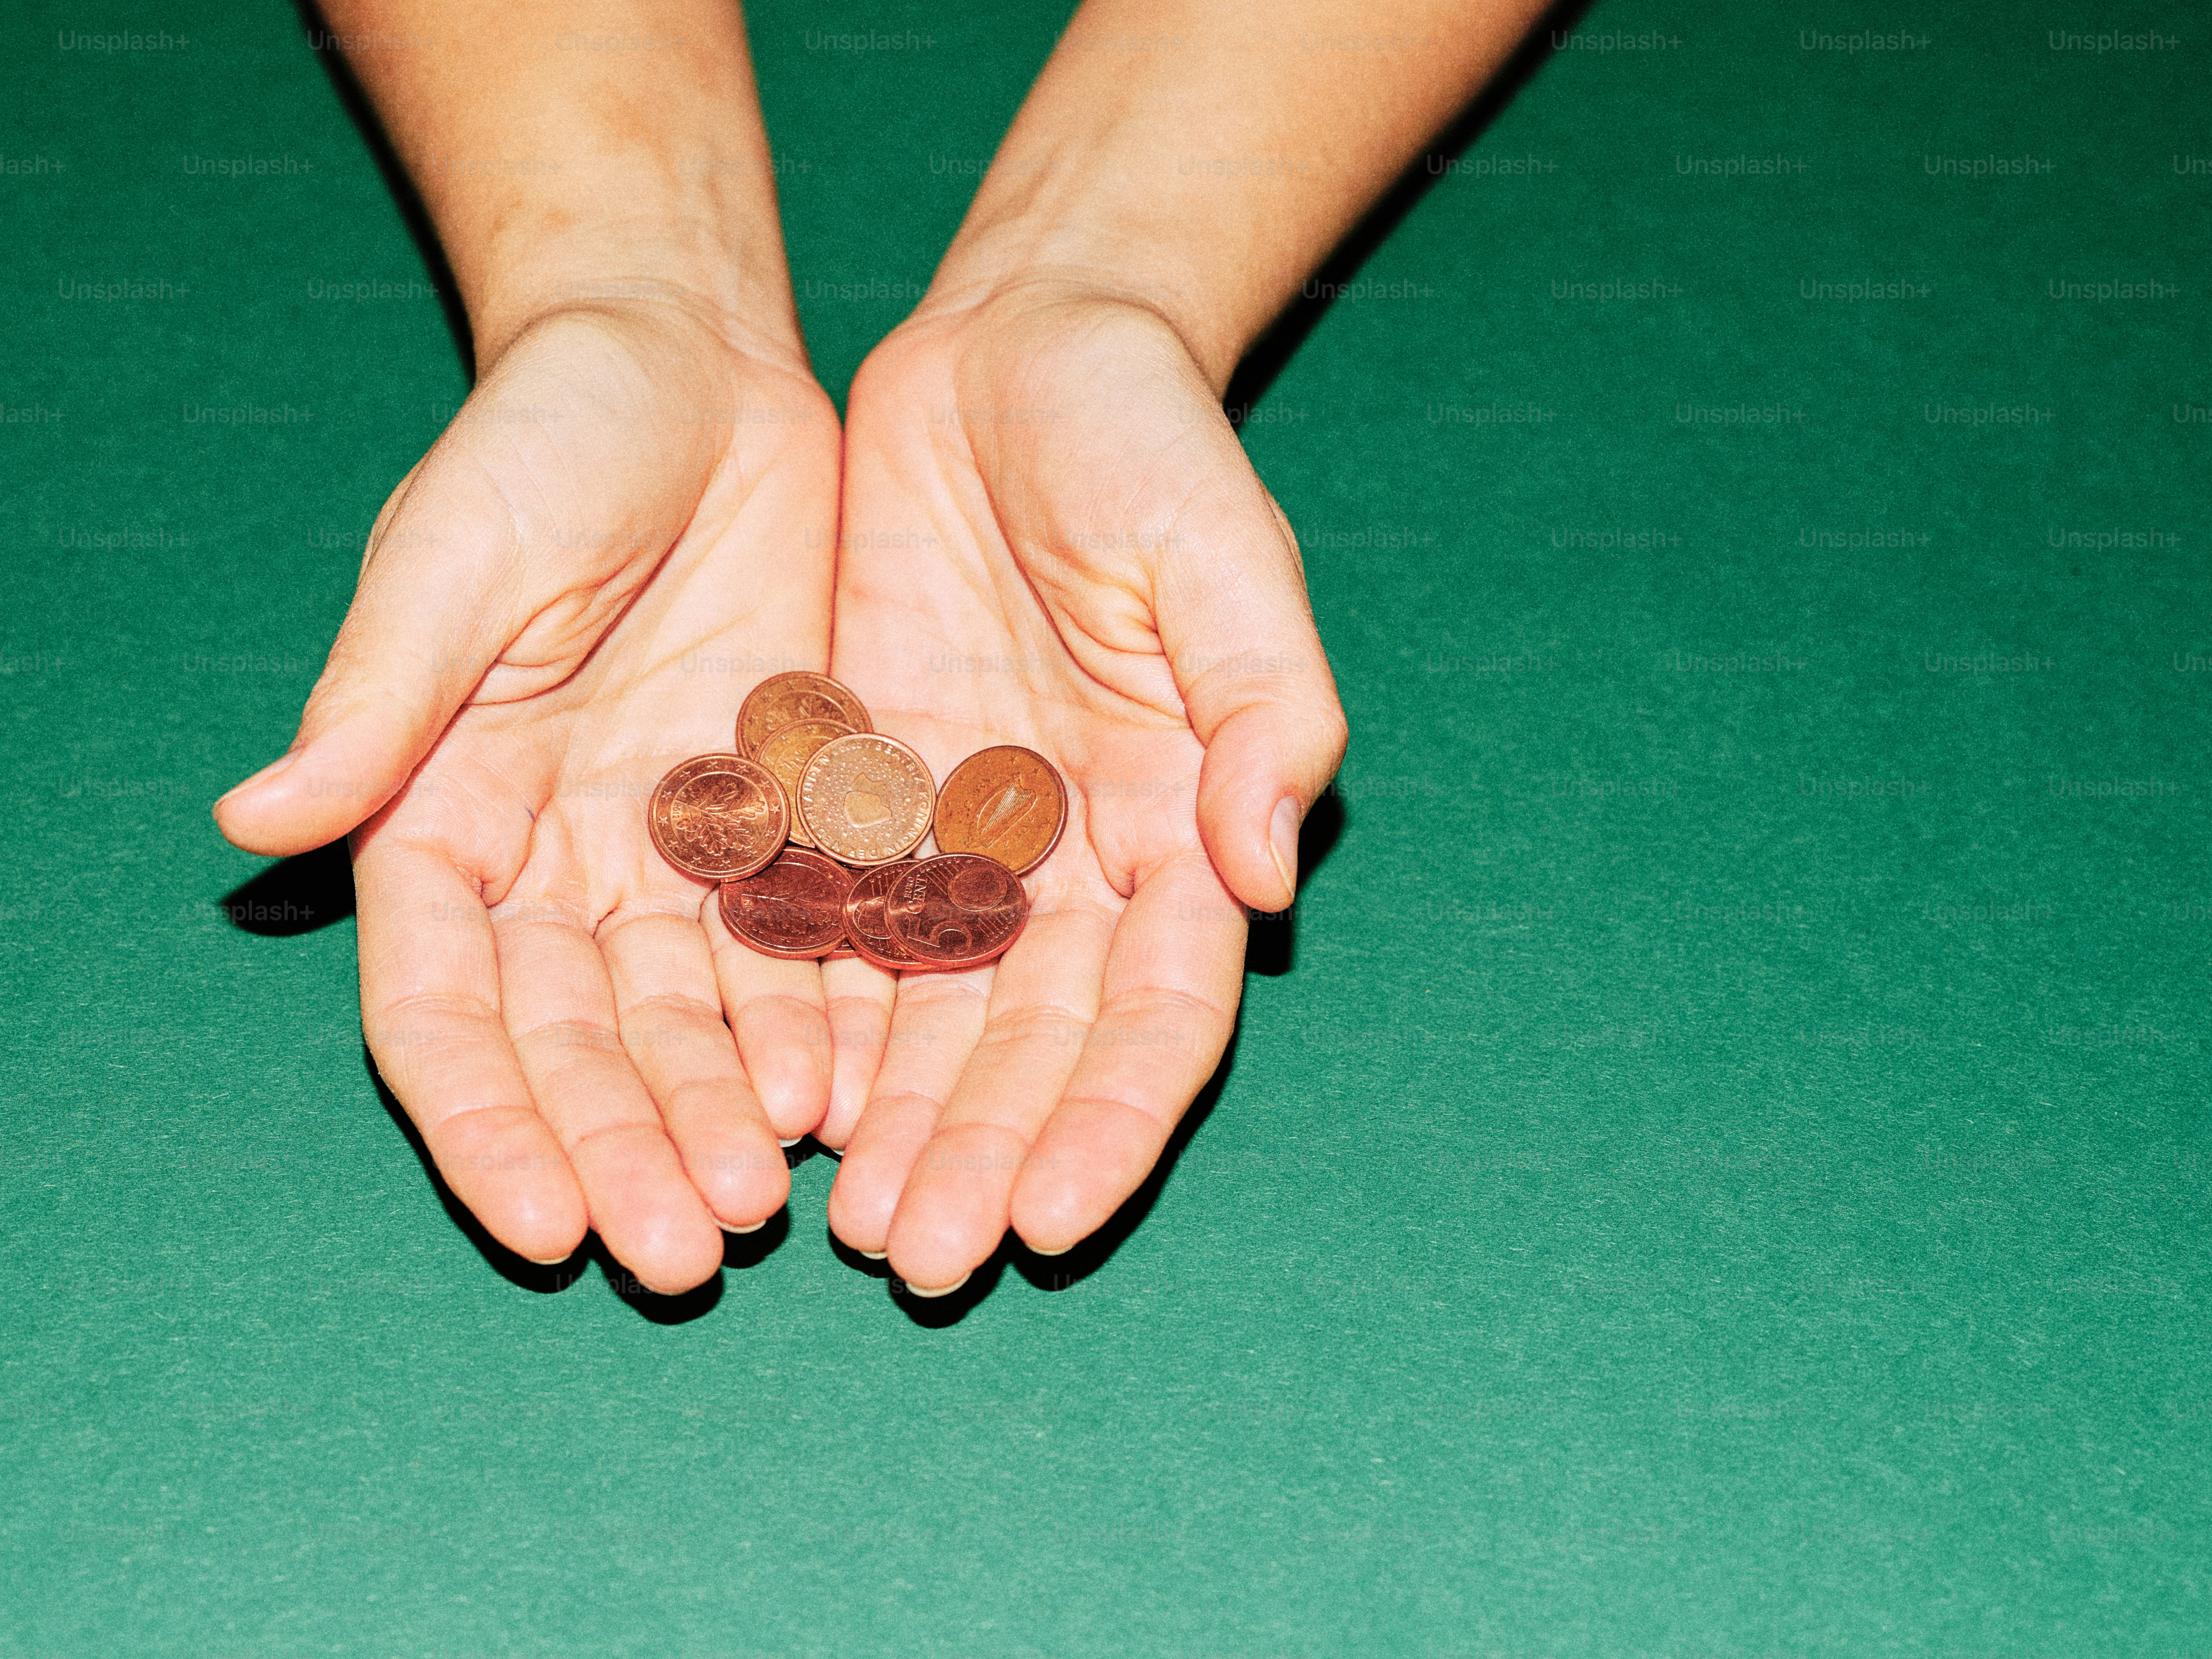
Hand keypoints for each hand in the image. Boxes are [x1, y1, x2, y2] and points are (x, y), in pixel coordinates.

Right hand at [215, 297, 841, 1293]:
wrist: (691, 371)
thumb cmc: (544, 439)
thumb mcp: (456, 555)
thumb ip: (378, 698)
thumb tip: (252, 819)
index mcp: (447, 815)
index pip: (447, 1006)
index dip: (484, 1118)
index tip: (538, 1222)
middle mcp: (559, 860)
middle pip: (580, 1043)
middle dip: (624, 1147)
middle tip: (687, 1253)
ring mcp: (677, 850)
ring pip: (692, 1020)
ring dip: (722, 1117)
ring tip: (769, 1208)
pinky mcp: (786, 816)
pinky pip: (802, 945)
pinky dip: (820, 1025)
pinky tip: (853, 1100)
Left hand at [818, 282, 1347, 1292]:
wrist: (1021, 352)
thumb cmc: (1148, 441)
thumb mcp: (1223, 557)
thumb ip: (1260, 711)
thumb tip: (1265, 872)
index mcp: (1177, 820)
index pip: (1157, 1010)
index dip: (1113, 1117)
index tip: (1050, 1211)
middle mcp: (1070, 858)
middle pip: (1033, 1043)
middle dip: (985, 1152)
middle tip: (923, 1259)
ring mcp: (961, 834)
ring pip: (930, 1016)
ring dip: (896, 1124)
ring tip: (847, 1227)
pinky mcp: (861, 790)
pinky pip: (831, 926)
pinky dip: (810, 1019)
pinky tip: (772, 1102)